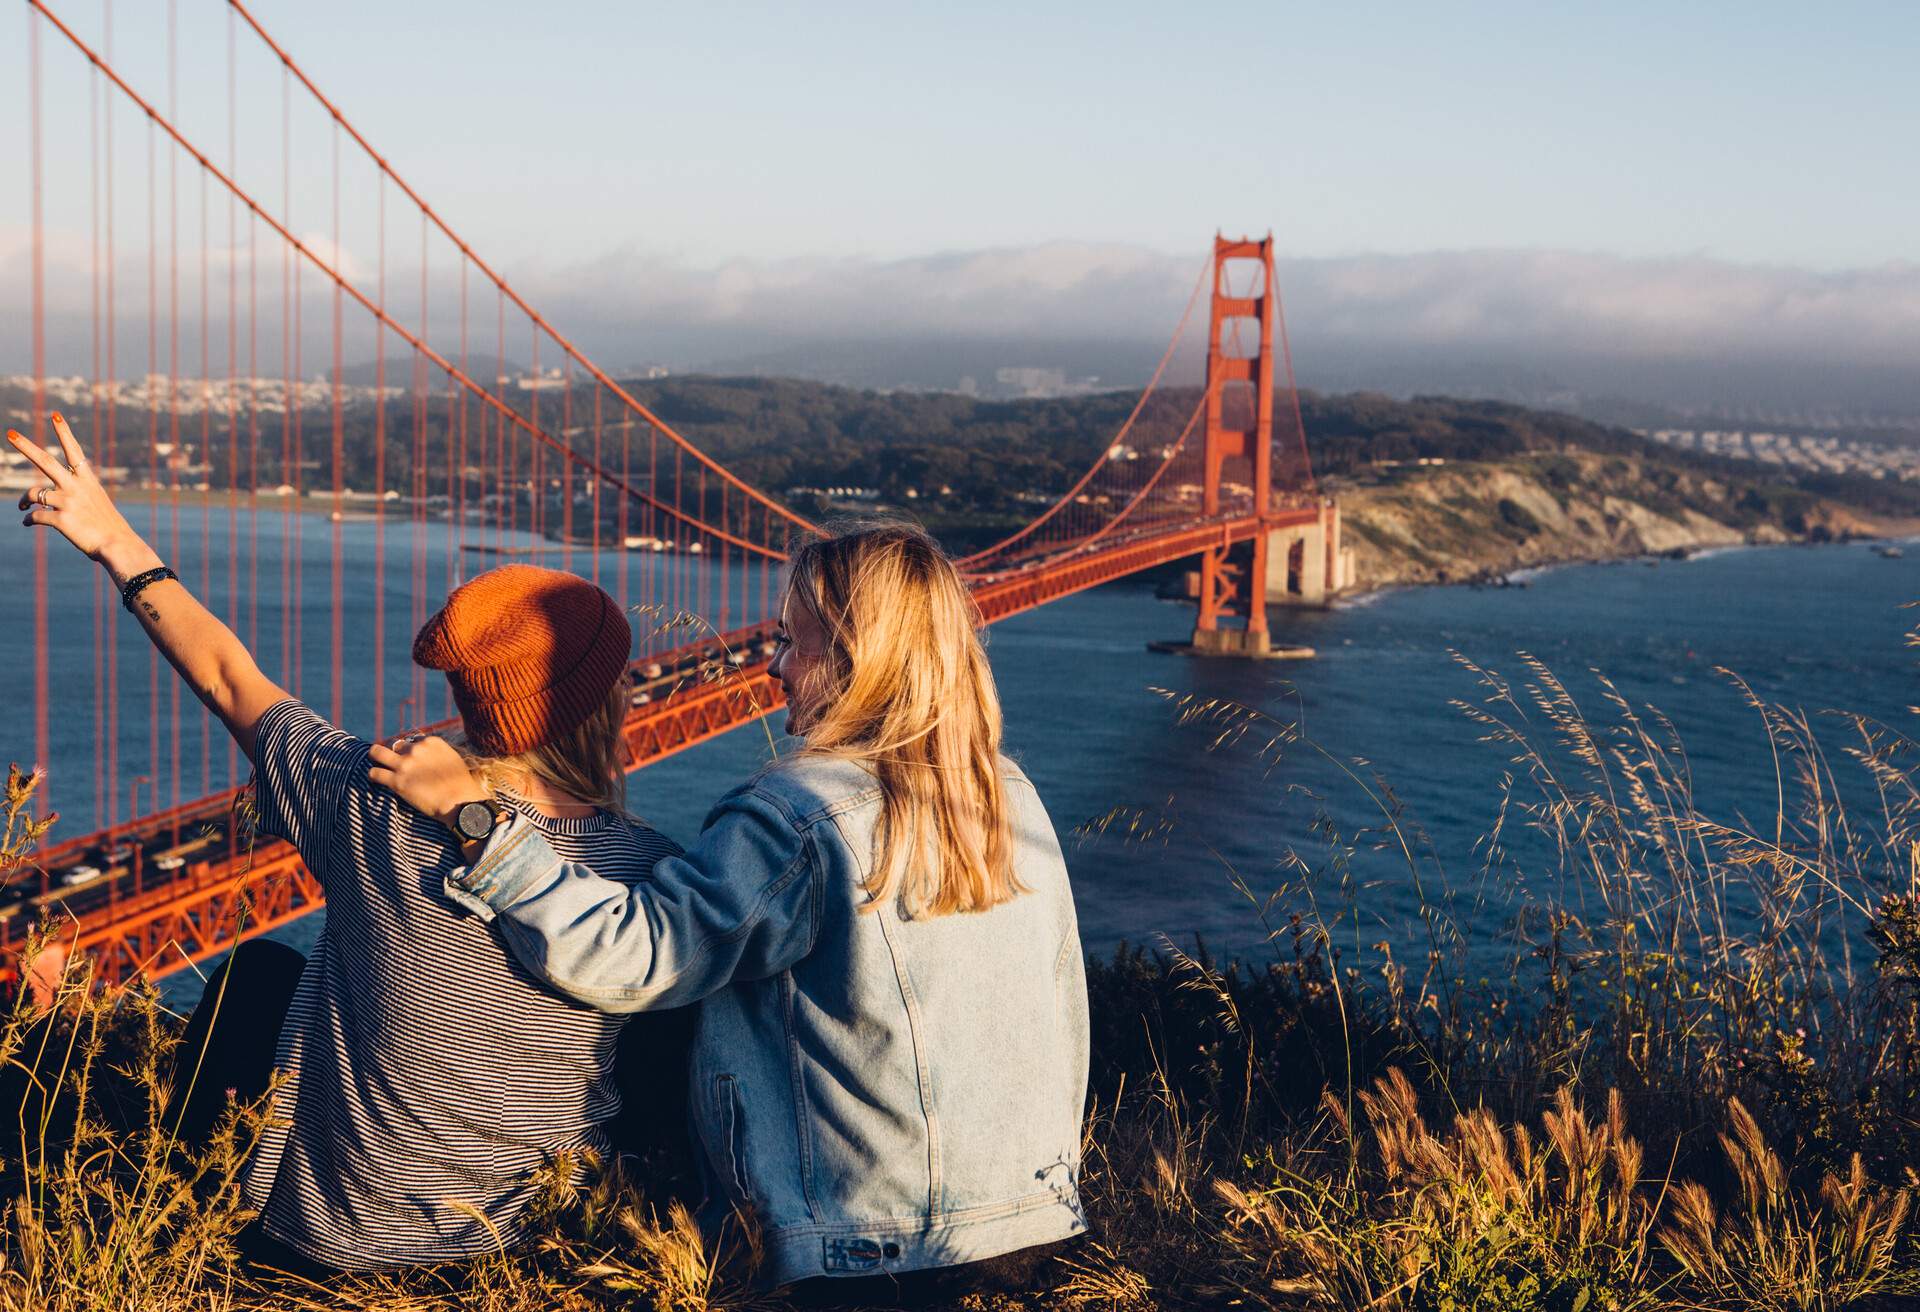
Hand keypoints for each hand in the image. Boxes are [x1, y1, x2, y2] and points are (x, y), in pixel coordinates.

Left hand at [9, 414, 151, 573]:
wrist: (117, 545)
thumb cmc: (107, 526)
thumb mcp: (95, 503)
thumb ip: (72, 495)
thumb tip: (41, 501)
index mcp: (87, 480)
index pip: (74, 451)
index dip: (64, 433)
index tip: (55, 416)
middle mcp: (76, 487)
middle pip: (45, 461)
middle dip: (26, 446)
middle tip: (11, 433)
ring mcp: (67, 503)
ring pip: (34, 493)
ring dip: (23, 500)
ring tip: (21, 506)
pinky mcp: (60, 520)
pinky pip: (36, 516)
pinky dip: (30, 519)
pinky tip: (28, 523)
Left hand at [367, 734, 486, 828]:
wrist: (461, 802)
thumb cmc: (461, 784)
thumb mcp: (452, 758)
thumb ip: (436, 753)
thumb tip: (427, 757)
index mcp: (431, 742)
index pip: (411, 739)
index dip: (408, 749)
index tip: (409, 758)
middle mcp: (416, 749)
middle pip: (393, 744)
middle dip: (392, 751)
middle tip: (391, 761)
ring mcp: (405, 765)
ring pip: (377, 753)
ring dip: (375, 757)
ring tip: (375, 764)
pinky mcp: (397, 782)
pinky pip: (374, 773)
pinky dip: (373, 776)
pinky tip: (375, 780)